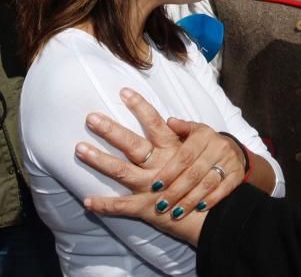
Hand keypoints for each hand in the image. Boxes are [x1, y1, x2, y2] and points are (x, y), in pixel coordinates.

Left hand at [76, 88, 242, 221]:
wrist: (220, 209)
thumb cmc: (208, 173)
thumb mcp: (202, 148)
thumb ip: (186, 132)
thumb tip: (170, 119)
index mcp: (174, 148)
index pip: (156, 124)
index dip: (140, 108)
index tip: (124, 92)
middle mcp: (162, 165)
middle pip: (134, 145)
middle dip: (111, 131)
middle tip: (91, 118)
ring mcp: (154, 189)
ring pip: (123, 173)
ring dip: (100, 161)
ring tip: (80, 149)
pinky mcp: (150, 209)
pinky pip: (124, 208)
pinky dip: (105, 205)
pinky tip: (87, 201)